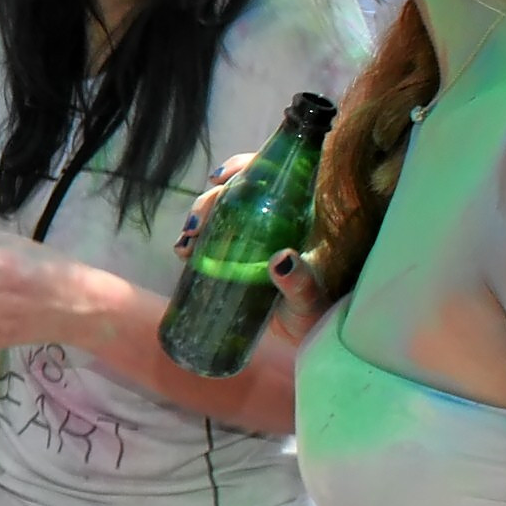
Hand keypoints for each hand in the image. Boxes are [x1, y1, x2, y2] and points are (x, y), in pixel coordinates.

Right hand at [175, 155, 331, 346]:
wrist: (311, 339)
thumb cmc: (322, 315)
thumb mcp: (313, 299)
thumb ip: (302, 282)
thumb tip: (280, 260)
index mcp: (302, 216)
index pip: (275, 176)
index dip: (247, 167)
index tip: (222, 177)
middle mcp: (278, 220)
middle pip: (240, 192)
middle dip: (212, 200)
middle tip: (196, 224)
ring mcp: (257, 238)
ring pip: (224, 213)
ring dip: (199, 219)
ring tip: (185, 243)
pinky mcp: (239, 258)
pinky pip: (214, 239)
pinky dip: (195, 241)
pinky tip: (184, 250)